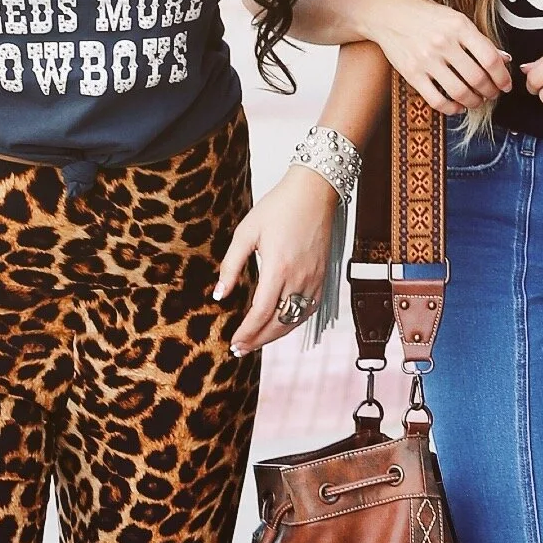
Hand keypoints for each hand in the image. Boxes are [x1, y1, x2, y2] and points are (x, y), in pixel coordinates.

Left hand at [217, 164, 339, 354]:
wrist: (313, 192)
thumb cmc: (278, 208)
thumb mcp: (246, 233)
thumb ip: (231, 266)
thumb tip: (220, 294)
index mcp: (279, 267)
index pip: (261, 312)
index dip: (247, 332)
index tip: (234, 343)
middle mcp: (300, 278)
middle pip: (279, 322)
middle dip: (258, 340)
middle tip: (240, 349)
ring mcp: (315, 279)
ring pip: (295, 319)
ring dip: (275, 335)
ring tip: (257, 341)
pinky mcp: (323, 277)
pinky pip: (309, 309)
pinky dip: (294, 322)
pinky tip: (281, 325)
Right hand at [365, 0, 511, 114]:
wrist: (388, 14)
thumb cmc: (426, 16)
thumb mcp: (455, 19)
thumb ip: (478, 40)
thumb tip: (503, 59)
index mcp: (459, 26)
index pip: (490, 58)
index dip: (502, 76)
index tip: (506, 84)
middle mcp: (443, 42)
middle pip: (477, 78)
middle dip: (490, 91)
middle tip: (493, 94)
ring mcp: (426, 59)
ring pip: (459, 92)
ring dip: (474, 101)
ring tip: (477, 100)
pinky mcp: (412, 73)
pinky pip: (436, 99)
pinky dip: (451, 108)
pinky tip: (457, 106)